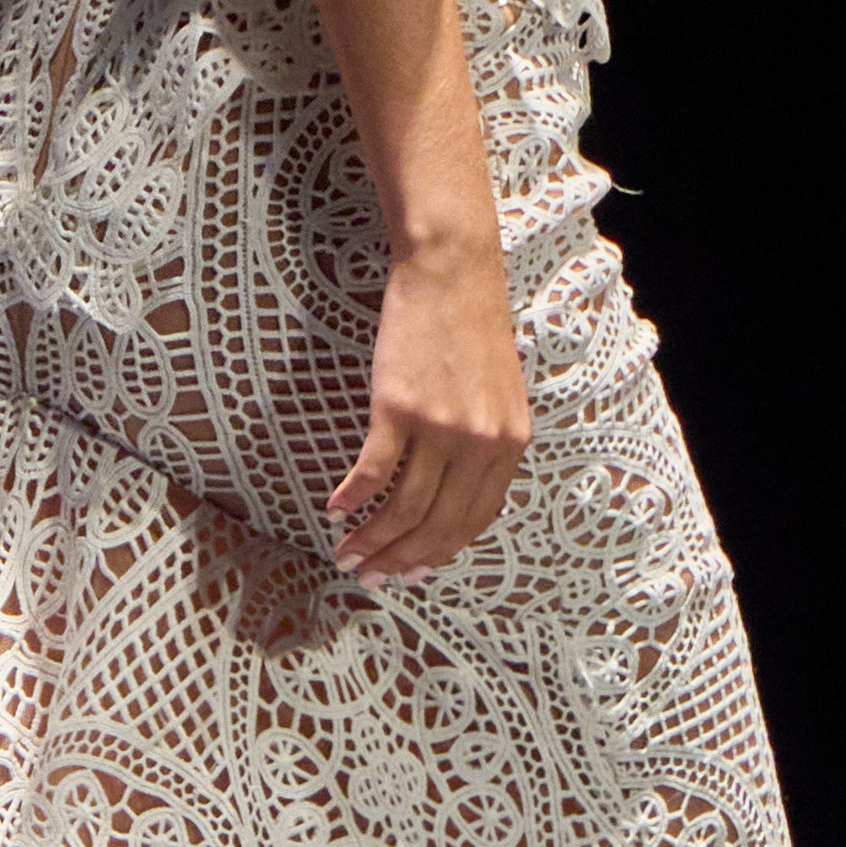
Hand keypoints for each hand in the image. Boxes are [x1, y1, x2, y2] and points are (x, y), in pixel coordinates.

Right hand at [329, 234, 529, 582]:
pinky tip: (335, 511)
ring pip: (404, 508)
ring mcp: (440, 427)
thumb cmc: (471, 325)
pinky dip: (352, 498)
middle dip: (401, 560)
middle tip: (370, 576)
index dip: (439, 554)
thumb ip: (487, 442)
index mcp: (510, 444)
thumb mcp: (499, 392)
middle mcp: (480, 443)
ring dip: (372, 540)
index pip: (474, 521)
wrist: (454, 270)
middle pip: (437, 524)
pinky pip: (373, 472)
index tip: (412, 572)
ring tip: (347, 553)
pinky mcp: (399, 408)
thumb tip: (455, 490)